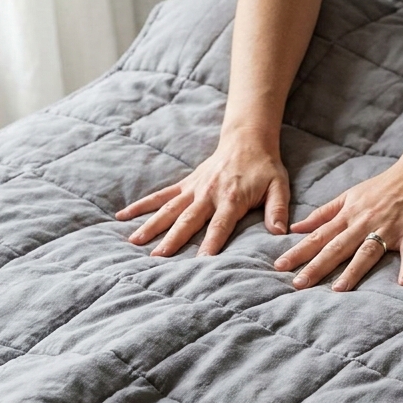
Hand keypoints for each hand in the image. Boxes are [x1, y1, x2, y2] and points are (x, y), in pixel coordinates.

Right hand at [116, 133, 289, 256]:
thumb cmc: (265, 168)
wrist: (247, 140)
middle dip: (173, 239)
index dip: (211, 243)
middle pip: (187, 220)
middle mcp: (208, 194)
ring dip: (151, 226)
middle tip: (158, 257)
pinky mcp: (185, 185)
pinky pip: (160, 196)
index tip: (201, 262)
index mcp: (231, 198)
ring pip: (168, 210)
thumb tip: (280, 232)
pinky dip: (141, 206)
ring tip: (134, 242)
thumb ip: (278, 209)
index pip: (220, 225)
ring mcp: (193, 189)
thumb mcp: (278, 186)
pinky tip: (123, 216)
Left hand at [273, 159, 402, 290]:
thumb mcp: (350, 195)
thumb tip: (296, 227)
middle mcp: (365, 222)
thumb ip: (323, 213)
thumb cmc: (384, 185)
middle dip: (317, 266)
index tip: (280, 266)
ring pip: (367, 251)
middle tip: (298, 284)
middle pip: (337, 247)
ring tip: (338, 289)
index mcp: (349, 215)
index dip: (298, 251)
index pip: (319, 236)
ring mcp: (389, 227)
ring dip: (353, 271)